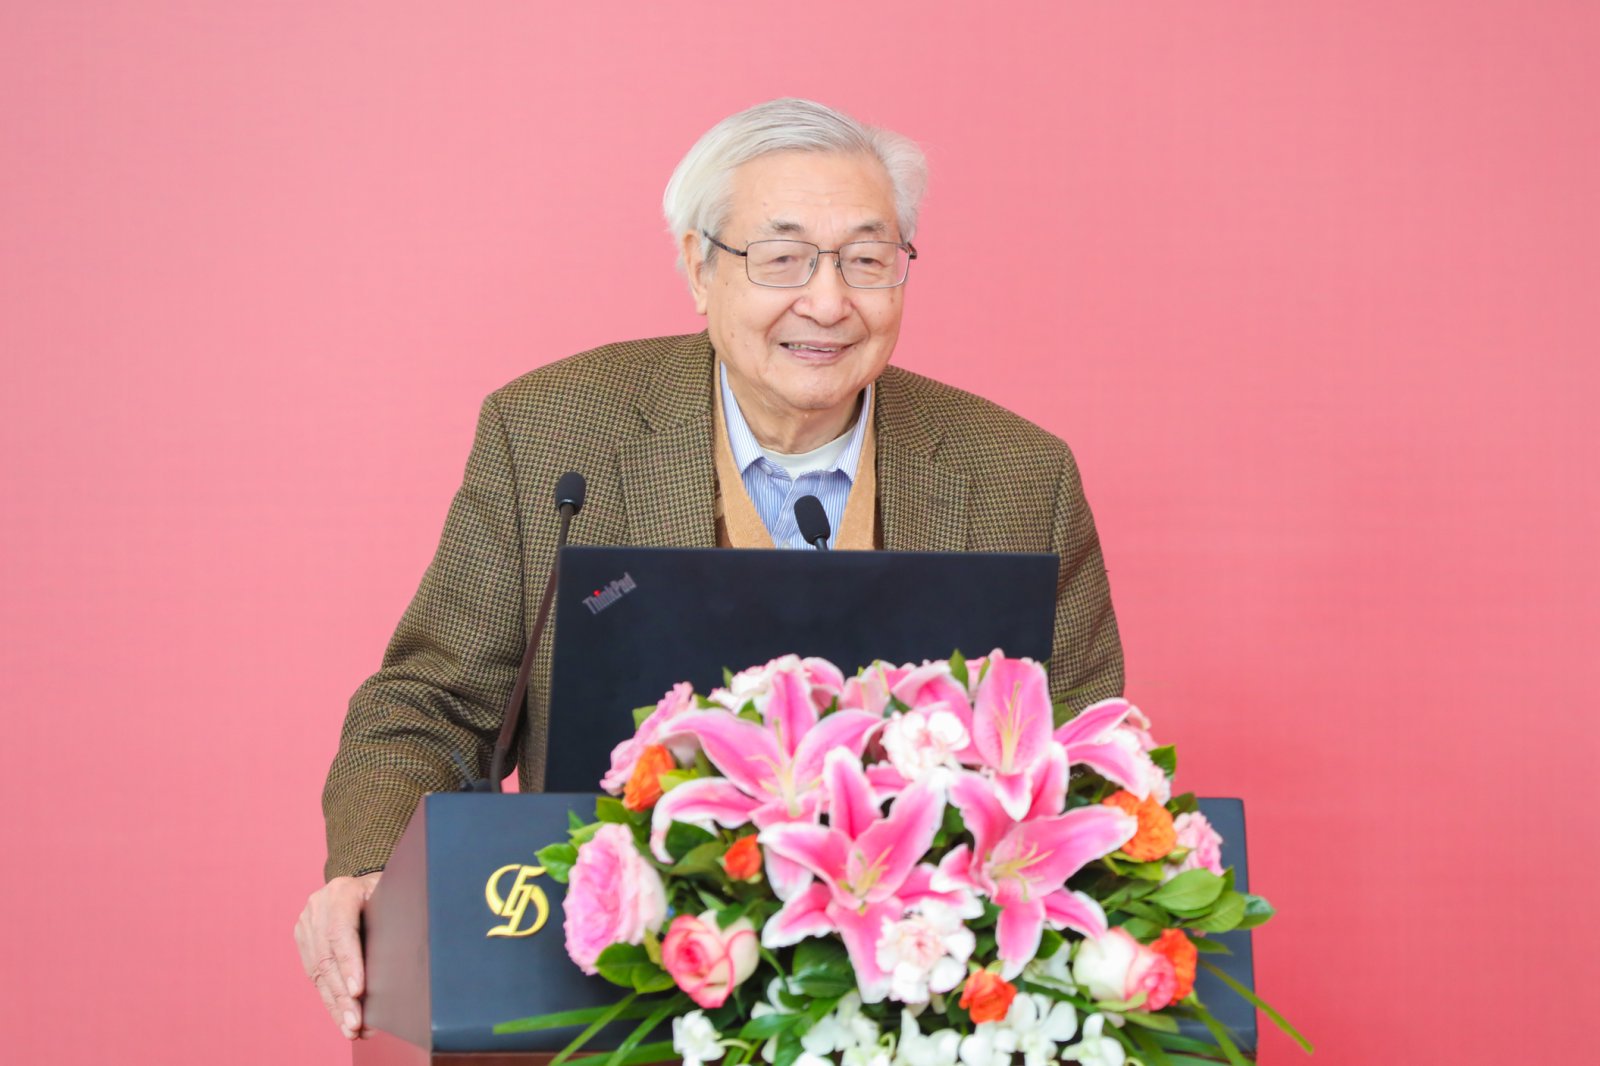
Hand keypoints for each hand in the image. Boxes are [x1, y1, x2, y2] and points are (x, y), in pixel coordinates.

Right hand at [295, 872, 382, 1038]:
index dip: (349, 963)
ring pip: (319, 972)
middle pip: (328, 958)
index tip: (359, 991)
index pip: (341, 932)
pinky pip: (315, 976)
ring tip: (352, 1028)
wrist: (362, 885)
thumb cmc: (386, 891)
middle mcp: (318, 908)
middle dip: (343, 995)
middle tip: (357, 1023)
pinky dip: (331, 1000)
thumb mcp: (393, 894)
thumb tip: (417, 948)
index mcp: (341, 892)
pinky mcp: (304, 941)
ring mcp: (307, 925)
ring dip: (336, 1005)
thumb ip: (398, 913)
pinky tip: (343, 1018)